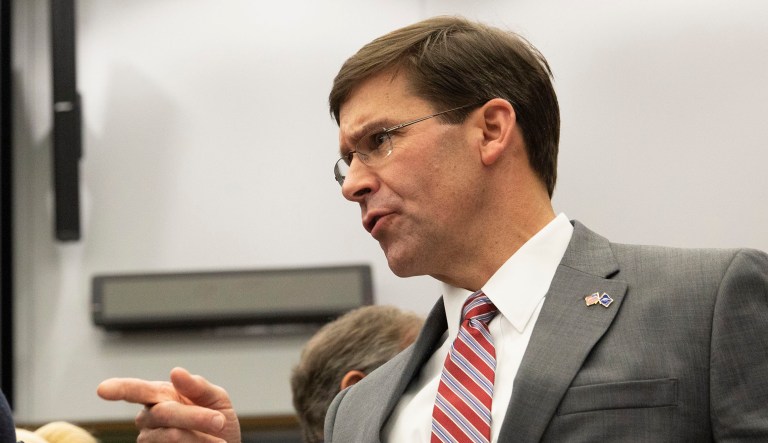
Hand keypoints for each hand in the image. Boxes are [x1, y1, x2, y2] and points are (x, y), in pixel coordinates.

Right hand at [97, 367, 241, 442]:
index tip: (102, 389)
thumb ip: (197, 386)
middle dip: (195, 416)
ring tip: (218, 440)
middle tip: (219, 421)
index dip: (119, 389)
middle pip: (164, 413)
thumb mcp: (216, 399)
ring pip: (171, 436)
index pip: (136, 390)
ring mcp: (151, 440)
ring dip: (199, 437)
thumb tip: (176, 372)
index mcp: (160, 396)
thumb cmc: (217, 420)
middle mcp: (149, 418)